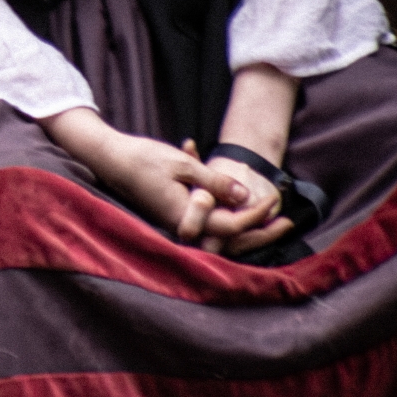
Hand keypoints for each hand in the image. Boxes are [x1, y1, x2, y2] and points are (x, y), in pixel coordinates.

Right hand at [39, 104, 290, 258]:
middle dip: (259, 232)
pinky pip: (205, 222)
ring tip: (269, 217)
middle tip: (287, 223)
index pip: (229, 224)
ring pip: (218, 233)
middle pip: (228, 239)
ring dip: (245, 225)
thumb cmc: (144, 158)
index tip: (274, 200)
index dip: (255, 214)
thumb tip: (244, 195)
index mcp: (184, 215)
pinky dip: (224, 214)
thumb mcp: (183, 165)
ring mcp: (176, 222)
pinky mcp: (173, 215)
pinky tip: (236, 202)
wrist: (109, 158)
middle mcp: (181, 226)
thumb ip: (214, 182)